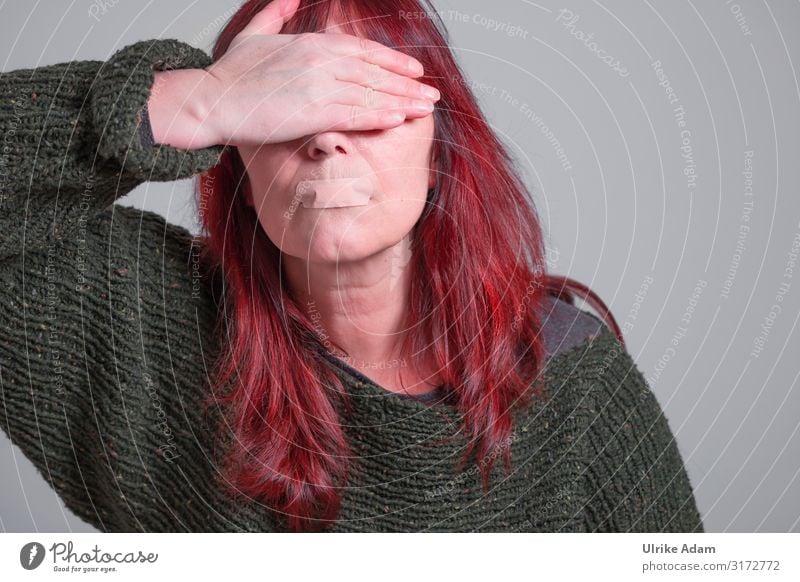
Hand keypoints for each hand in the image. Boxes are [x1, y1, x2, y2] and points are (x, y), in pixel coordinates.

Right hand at [153, 0, 440, 149]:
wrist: (212, 100)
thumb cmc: (231, 75)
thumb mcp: (255, 34)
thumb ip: (277, 13)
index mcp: (312, 44)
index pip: (363, 51)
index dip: (392, 61)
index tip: (413, 70)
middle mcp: (322, 61)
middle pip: (375, 72)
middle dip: (406, 83)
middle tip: (431, 93)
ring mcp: (320, 86)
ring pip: (372, 93)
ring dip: (403, 101)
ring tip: (426, 108)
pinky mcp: (315, 112)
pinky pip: (357, 114)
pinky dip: (381, 115)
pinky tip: (401, 119)